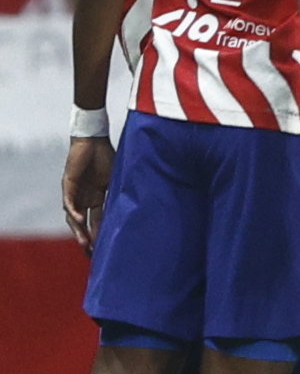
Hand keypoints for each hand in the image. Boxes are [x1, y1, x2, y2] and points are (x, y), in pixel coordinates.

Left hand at [62, 137, 114, 254]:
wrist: (94, 139)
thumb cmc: (106, 156)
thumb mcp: (115, 178)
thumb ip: (120, 192)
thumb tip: (139, 203)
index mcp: (96, 197)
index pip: (96, 220)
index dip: (99, 233)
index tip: (102, 248)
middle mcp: (84, 197)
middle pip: (83, 222)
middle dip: (86, 238)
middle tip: (91, 253)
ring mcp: (75, 192)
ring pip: (73, 216)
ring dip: (78, 229)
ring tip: (84, 243)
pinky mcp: (68, 184)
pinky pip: (69, 201)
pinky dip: (73, 211)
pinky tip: (78, 219)